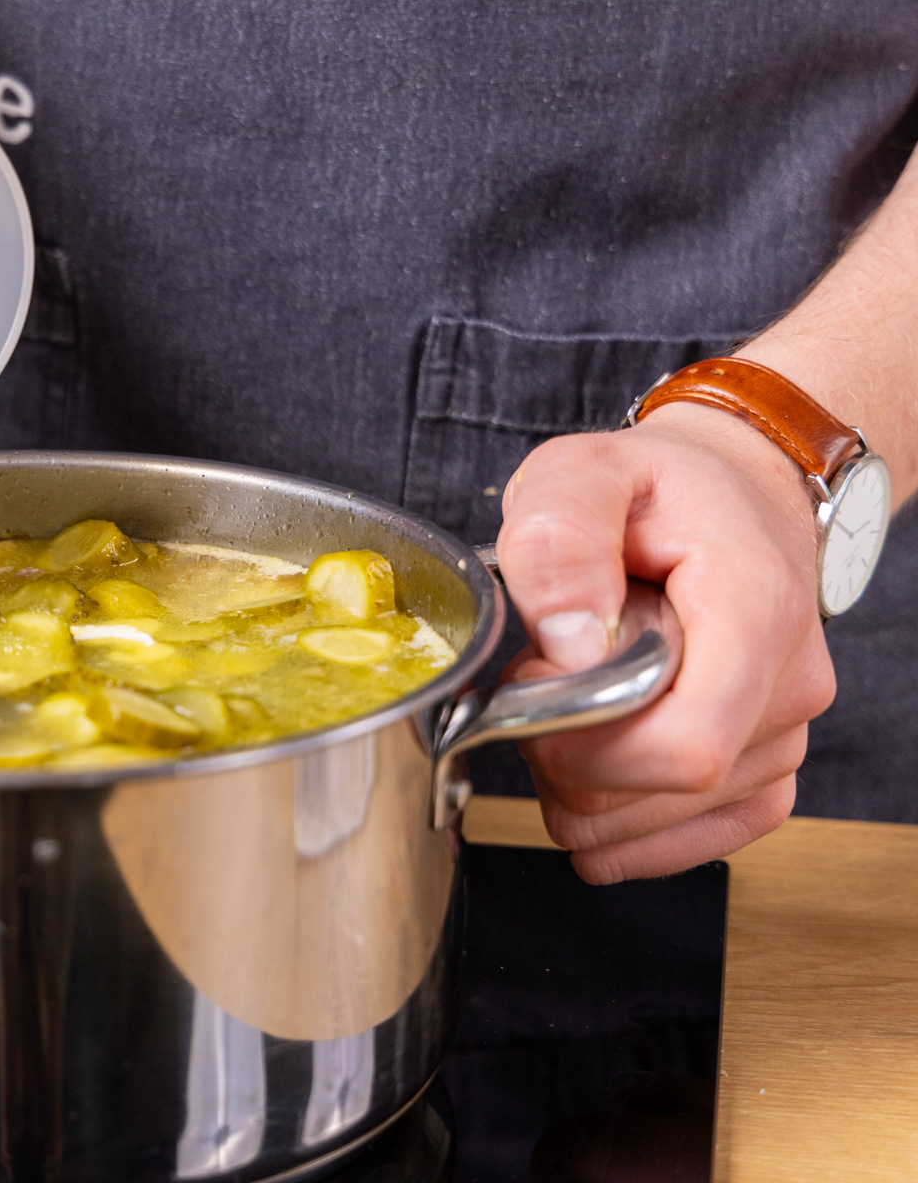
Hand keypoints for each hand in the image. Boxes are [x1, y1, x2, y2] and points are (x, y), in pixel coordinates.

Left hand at [496, 402, 835, 882]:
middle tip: (546, 670)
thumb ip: (559, 540)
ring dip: (574, 777)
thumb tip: (567, 643)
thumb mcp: (582, 473)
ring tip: (580, 689)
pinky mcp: (761, 781)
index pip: (683, 750)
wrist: (734, 498)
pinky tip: (590, 754)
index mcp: (756, 614)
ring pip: (638, 828)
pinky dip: (606, 816)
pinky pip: (668, 846)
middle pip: (645, 794)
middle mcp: (787, 691)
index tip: (534, 682)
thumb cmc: (657, 491)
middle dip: (557, 750)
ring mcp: (781, 744)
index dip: (581, 743)